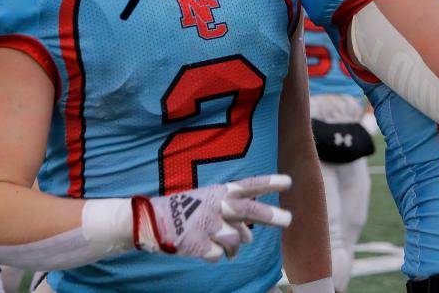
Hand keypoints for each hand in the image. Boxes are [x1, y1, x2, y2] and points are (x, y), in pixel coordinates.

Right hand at [132, 174, 291, 261]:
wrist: (150, 221)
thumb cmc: (187, 211)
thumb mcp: (210, 203)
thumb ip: (233, 217)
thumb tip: (250, 237)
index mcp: (220, 193)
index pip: (248, 186)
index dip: (268, 183)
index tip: (288, 182)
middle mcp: (216, 206)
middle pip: (248, 211)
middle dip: (270, 215)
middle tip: (289, 220)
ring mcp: (207, 225)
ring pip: (235, 241)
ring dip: (235, 248)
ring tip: (227, 248)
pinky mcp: (197, 244)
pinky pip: (218, 255)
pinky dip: (216, 256)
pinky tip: (205, 249)